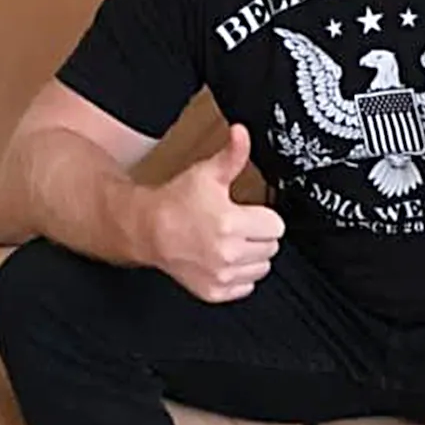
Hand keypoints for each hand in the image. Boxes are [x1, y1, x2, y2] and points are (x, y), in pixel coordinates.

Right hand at [141, 124, 284, 303]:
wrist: (147, 229)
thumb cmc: (175, 202)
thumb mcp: (207, 173)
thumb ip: (232, 154)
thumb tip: (242, 132)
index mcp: (231, 223)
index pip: (276, 226)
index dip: (263, 216)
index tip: (248, 212)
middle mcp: (228, 253)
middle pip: (271, 247)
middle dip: (259, 234)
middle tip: (239, 225)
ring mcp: (221, 275)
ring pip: (262, 268)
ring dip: (252, 256)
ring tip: (231, 241)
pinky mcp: (214, 291)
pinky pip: (245, 286)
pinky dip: (239, 275)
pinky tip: (224, 259)